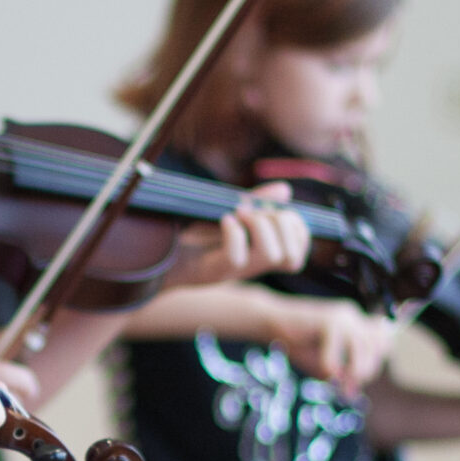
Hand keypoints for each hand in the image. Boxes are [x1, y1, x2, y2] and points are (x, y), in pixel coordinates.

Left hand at [167, 184, 311, 286]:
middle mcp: (253, 267)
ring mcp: (236, 271)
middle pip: (292, 257)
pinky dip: (233, 232)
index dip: (298, 230)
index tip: (275, 211)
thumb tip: (286, 190)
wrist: (160, 253)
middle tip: (257, 211)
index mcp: (261, 255)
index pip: (299, 254)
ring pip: (272, 256)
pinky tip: (223, 220)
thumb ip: (258, 202)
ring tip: (239, 213)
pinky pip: (236, 256)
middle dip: (283, 225)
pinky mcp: (214, 270)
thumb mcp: (232, 212)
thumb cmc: (195, 233)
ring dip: (260, 226)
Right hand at [262, 296, 394, 398]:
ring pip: (362, 348)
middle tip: (347, 389)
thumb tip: (354, 393)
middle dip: (366, 372)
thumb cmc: (298, 343)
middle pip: (378, 347)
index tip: (357, 379)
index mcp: (356, 322)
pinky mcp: (327, 320)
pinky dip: (329, 367)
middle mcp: (354, 316)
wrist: (270, 321)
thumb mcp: (325, 363)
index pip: (384, 343)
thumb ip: (343, 375)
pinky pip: (336, 351)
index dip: (375, 363)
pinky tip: (323, 373)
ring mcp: (342, 316)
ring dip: (352, 370)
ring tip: (337, 382)